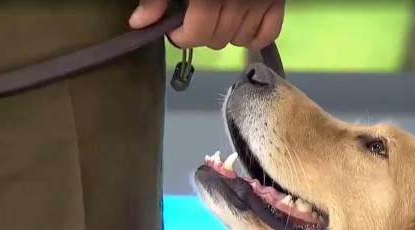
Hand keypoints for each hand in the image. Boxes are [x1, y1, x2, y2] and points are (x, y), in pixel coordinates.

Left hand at [129, 0, 284, 49]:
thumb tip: (139, 23)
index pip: (194, 35)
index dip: (180, 36)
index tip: (175, 27)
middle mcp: (235, 0)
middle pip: (216, 40)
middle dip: (201, 34)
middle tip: (195, 19)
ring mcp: (259, 1)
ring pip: (240, 40)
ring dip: (226, 35)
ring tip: (218, 18)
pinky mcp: (275, 0)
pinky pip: (268, 34)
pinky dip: (255, 37)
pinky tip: (242, 27)